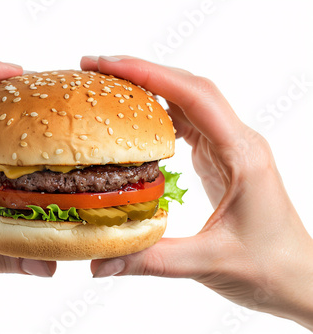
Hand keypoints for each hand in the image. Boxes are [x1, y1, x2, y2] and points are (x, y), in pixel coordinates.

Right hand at [81, 55, 312, 329]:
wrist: (299, 277)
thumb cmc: (269, 268)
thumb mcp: (208, 262)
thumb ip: (150, 259)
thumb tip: (97, 262)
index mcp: (242, 155)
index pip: (195, 97)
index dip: (150, 75)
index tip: (109, 67)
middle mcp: (237, 142)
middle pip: (189, 87)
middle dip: (141, 72)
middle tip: (95, 68)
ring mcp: (229, 147)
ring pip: (187, 101)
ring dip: (149, 88)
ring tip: (108, 86)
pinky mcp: (219, 158)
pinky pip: (186, 123)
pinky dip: (158, 113)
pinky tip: (134, 120)